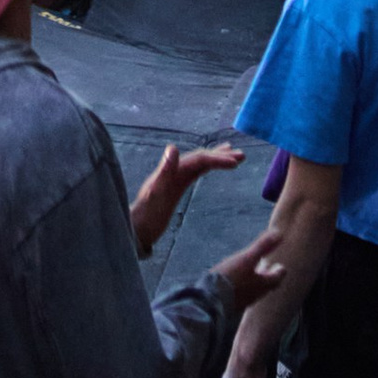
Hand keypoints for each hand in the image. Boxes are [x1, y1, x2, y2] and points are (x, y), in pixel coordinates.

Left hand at [129, 140, 242, 255]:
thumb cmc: (146, 215)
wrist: (135, 229)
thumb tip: (173, 147)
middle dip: (221, 156)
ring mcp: (175, 178)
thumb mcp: (155, 194)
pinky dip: (206, 167)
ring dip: (216, 158)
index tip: (236, 163)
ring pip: (199, 163)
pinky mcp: (175, 187)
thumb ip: (164, 172)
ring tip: (235, 157)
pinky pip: (194, 172)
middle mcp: (174, 171)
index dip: (218, 159)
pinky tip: (211, 168)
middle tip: (242, 155)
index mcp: (173, 170)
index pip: (200, 159)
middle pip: (201, 157)